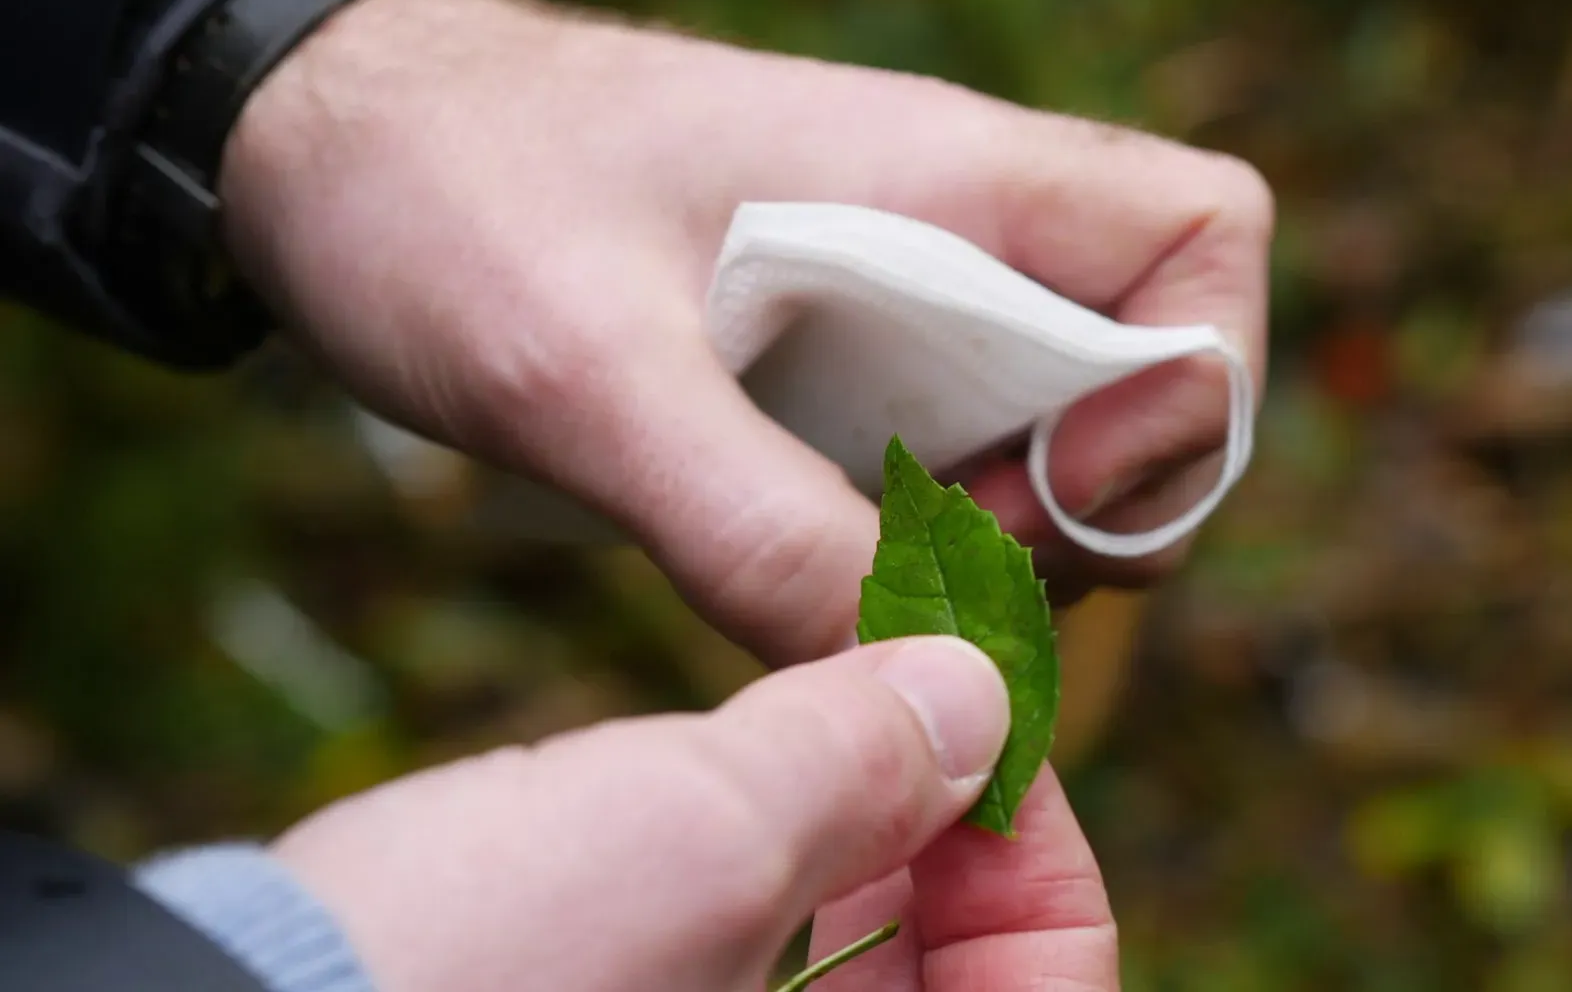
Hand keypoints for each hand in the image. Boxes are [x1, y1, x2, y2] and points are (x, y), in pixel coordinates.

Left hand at [221, 0, 1272, 665]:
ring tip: (845, 560)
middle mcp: (959, 222)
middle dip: (1094, 501)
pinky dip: (921, 531)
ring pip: (1059, 422)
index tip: (1039, 493)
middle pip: (1159, 361)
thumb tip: (901, 667)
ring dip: (1002, 530)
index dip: (1188, 388)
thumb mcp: (583, 369)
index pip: (1208, 236)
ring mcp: (906, 284)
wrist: (337, 130)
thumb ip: (746, 518)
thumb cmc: (451, 189)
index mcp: (948, 172)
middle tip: (929, 559)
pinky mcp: (843, 345)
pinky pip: (953, 447)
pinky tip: (798, 552)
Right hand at [272, 636, 1115, 991]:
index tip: (992, 723)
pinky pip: (749, 975)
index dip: (1040, 852)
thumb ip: (865, 759)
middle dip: (946, 839)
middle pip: (951, 984)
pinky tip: (721, 790)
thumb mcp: (693, 834)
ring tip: (820, 718)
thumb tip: (976, 689)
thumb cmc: (450, 977)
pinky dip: (765, 879)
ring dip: (856, 844)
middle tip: (912, 694)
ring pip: (849, 977)